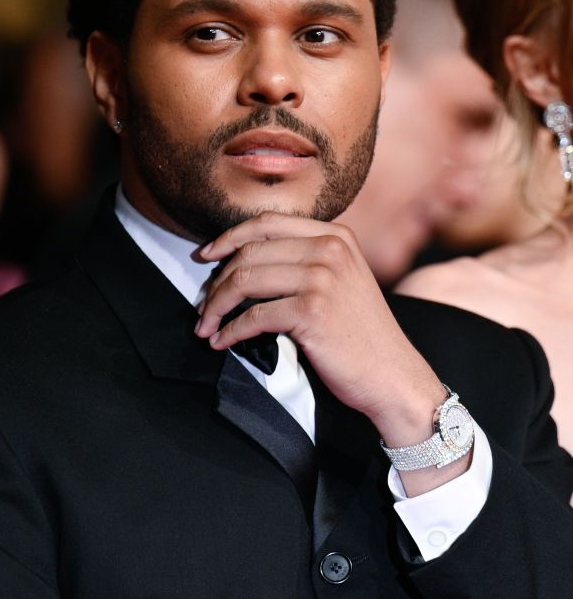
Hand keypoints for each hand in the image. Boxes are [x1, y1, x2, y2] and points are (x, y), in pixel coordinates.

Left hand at [196, 212, 447, 453]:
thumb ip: (306, 260)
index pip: (267, 223)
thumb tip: (244, 261)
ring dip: (216, 306)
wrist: (393, 375)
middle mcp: (329, 249)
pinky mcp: (312, 310)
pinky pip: (253, 316)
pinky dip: (231, 331)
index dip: (229, 237)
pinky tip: (222, 341)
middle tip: (204, 305)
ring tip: (207, 325)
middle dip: (217, 281)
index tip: (207, 256)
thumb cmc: (361, 334)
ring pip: (245, 280)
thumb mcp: (342, 280)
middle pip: (250, 251)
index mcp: (335, 235)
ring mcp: (321, 278)